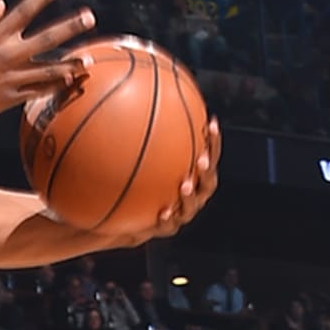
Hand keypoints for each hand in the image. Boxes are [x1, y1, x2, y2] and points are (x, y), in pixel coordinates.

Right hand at [0, 0, 94, 123]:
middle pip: (45, 39)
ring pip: (49, 70)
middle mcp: (6, 56)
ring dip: (71, 64)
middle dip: (69, 27)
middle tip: (89, 17)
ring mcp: (10, 78)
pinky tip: (69, 81)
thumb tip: (3, 2)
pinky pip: (38, 92)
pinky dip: (55, 87)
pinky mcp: (10, 98)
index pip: (22, 11)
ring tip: (89, 59)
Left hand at [98, 118, 220, 246]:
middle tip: (201, 159)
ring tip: (184, 185)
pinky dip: (168, 218)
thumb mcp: (125, 158)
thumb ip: (132, 135)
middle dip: (207, 170)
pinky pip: (169, 226)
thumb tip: (124, 99)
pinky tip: (162, 212)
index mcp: (187, 175)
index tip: (211, 122)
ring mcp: (180, 214)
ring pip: (192, 206)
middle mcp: (189, 194)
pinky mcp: (165, 229)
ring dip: (190, 196)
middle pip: (208, 182)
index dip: (212, 141)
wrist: (116, 216)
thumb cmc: (125, 182)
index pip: (205, 155)